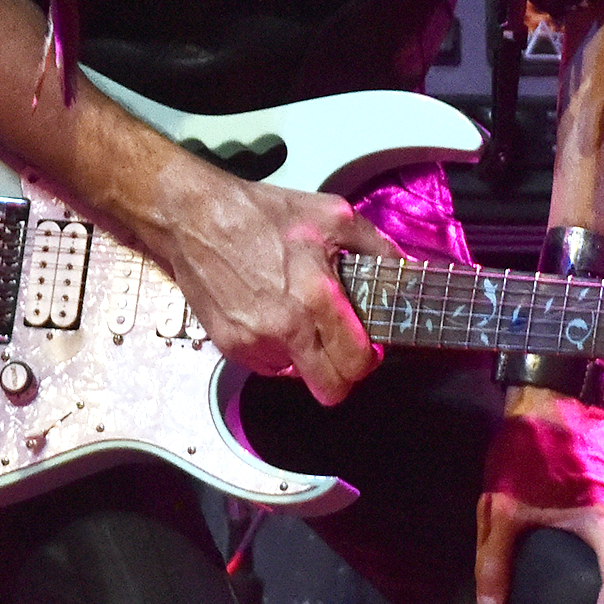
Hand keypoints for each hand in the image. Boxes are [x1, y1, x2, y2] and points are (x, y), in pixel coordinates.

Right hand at [149, 166, 399, 403]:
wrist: (194, 217)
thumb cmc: (260, 213)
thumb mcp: (332, 214)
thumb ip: (377, 245)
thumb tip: (409, 269)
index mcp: (316, 296)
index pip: (357, 362)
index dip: (369, 360)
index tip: (368, 346)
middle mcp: (284, 327)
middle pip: (330, 390)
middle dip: (342, 374)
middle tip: (341, 347)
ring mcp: (253, 342)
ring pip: (297, 378)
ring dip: (305, 358)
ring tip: (297, 317)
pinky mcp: (229, 346)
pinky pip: (266, 366)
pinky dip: (275, 350)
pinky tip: (270, 314)